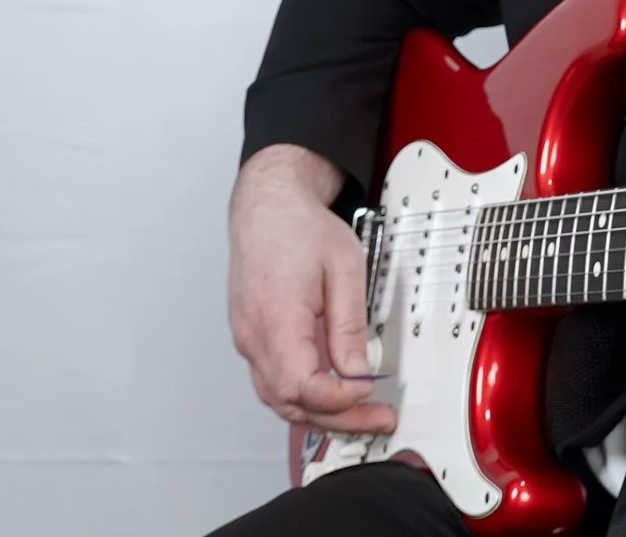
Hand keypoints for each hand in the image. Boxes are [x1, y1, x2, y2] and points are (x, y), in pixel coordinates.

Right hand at [228, 144, 394, 432]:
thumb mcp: (344, 269)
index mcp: (276, 319)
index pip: (303, 386)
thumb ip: (350, 326)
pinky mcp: (251, 338)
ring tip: (359, 412)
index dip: (340, 399)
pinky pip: (273, 381)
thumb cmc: (299, 228)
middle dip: (337, 419)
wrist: (267, 206)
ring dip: (319, 412)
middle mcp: (254, 336)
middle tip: (377, 419)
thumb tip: (359, 372)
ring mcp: (248, 339)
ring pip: (278, 399)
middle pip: (290, 403)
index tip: (369, 391)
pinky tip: (330, 392)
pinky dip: (302, 395)